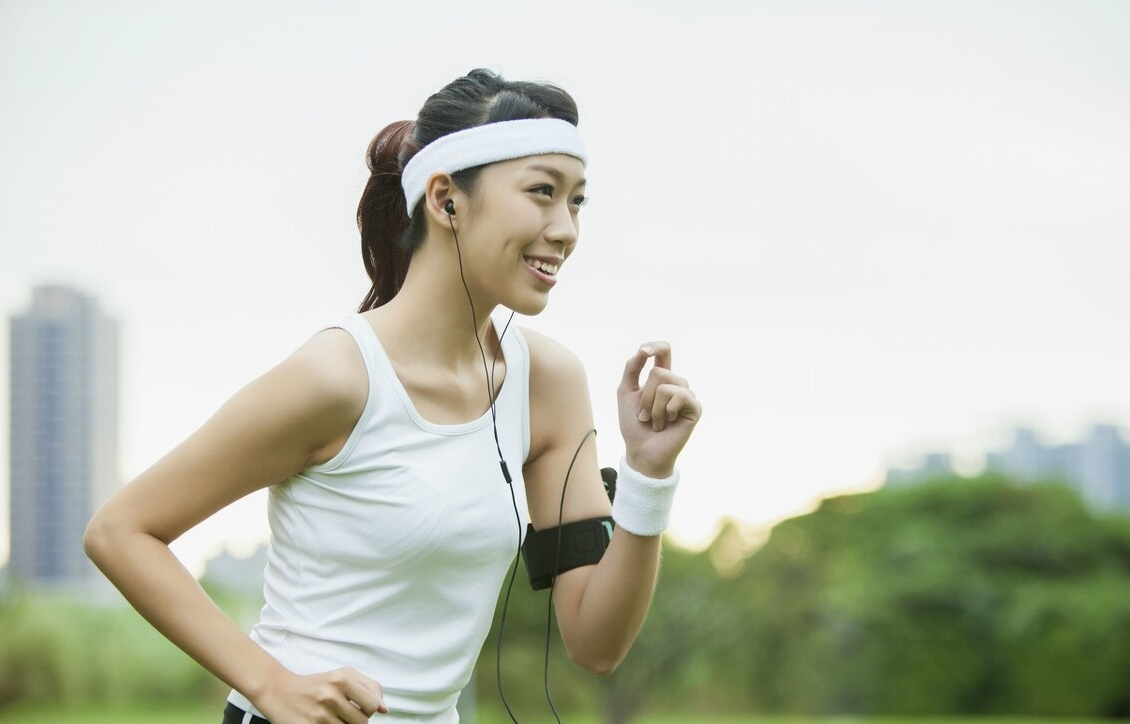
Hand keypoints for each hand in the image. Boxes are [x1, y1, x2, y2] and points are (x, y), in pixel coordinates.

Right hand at [257, 667, 387, 723]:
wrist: (279, 691)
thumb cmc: (316, 684)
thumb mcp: (343, 675)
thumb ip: (369, 687)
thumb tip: (384, 709)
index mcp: (342, 679)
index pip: (372, 704)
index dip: (369, 709)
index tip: (360, 707)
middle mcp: (330, 695)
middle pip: (362, 722)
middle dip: (356, 720)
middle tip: (343, 713)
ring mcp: (319, 714)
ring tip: (331, 717)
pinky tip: (322, 722)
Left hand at [618, 342, 700, 477]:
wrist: (641, 451)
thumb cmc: (633, 424)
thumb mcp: (625, 392)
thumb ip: (632, 368)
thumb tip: (642, 349)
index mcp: (661, 379)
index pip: (665, 352)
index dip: (656, 346)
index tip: (644, 351)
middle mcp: (676, 385)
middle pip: (660, 372)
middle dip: (645, 396)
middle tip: (644, 416)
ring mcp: (687, 396)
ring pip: (667, 385)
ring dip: (654, 407)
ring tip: (655, 422)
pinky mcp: (695, 408)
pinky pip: (679, 396)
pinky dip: (666, 411)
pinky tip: (668, 423)